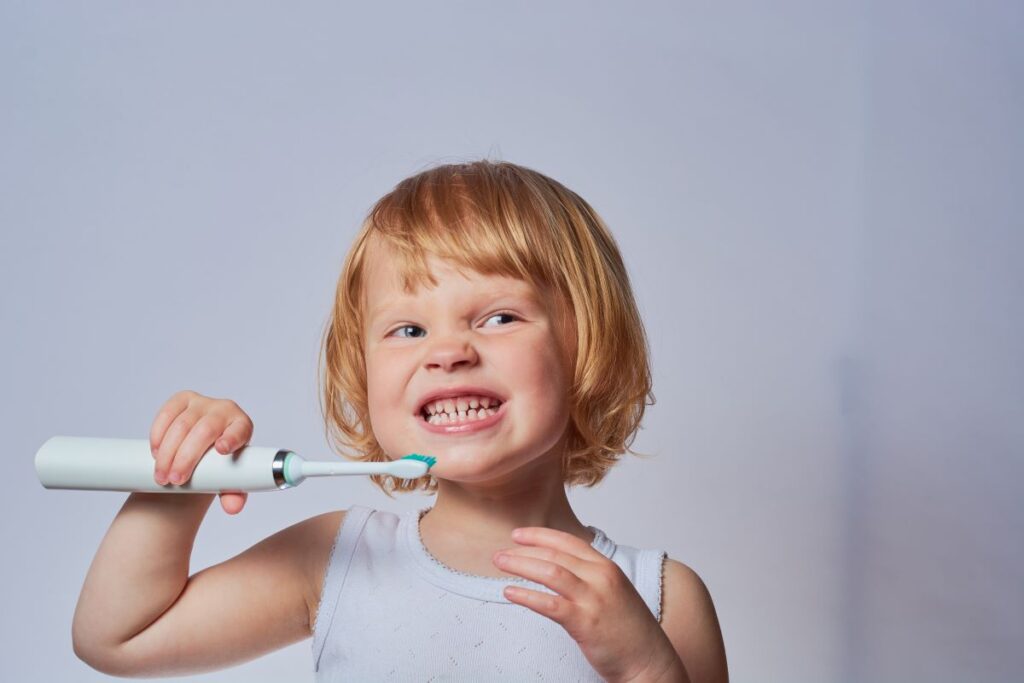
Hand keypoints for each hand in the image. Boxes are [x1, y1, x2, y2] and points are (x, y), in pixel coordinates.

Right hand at [149, 390, 254, 514]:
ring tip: (162, 475)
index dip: (232, 437)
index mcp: (242, 426)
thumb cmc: (221, 463)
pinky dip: (159, 433)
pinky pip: (167, 413)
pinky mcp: (182, 400)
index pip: (241, 429)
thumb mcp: (229, 478)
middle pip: (205, 431)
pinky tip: (155, 452)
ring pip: (182, 424)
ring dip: (168, 451)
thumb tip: (233, 508)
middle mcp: (225, 410)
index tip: (222, 450)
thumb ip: (234, 494)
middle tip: (175, 480)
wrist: (204, 449)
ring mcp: (202, 402)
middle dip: (187, 457)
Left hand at [493, 527, 686, 682]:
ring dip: (520, 565)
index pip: (568, 541)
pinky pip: (549, 603)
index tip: (518, 535)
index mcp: (607, 567)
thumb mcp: (614, 593)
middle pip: (555, 555)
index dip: (540, 535)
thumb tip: (560, 569)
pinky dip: (526, 595)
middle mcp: (601, 577)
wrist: (649, 661)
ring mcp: (594, 598)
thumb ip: (591, 578)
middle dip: (523, 550)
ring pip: (550, 572)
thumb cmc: (630, 631)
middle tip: (500, 552)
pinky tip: (510, 592)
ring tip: (499, 564)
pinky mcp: (585, 622)